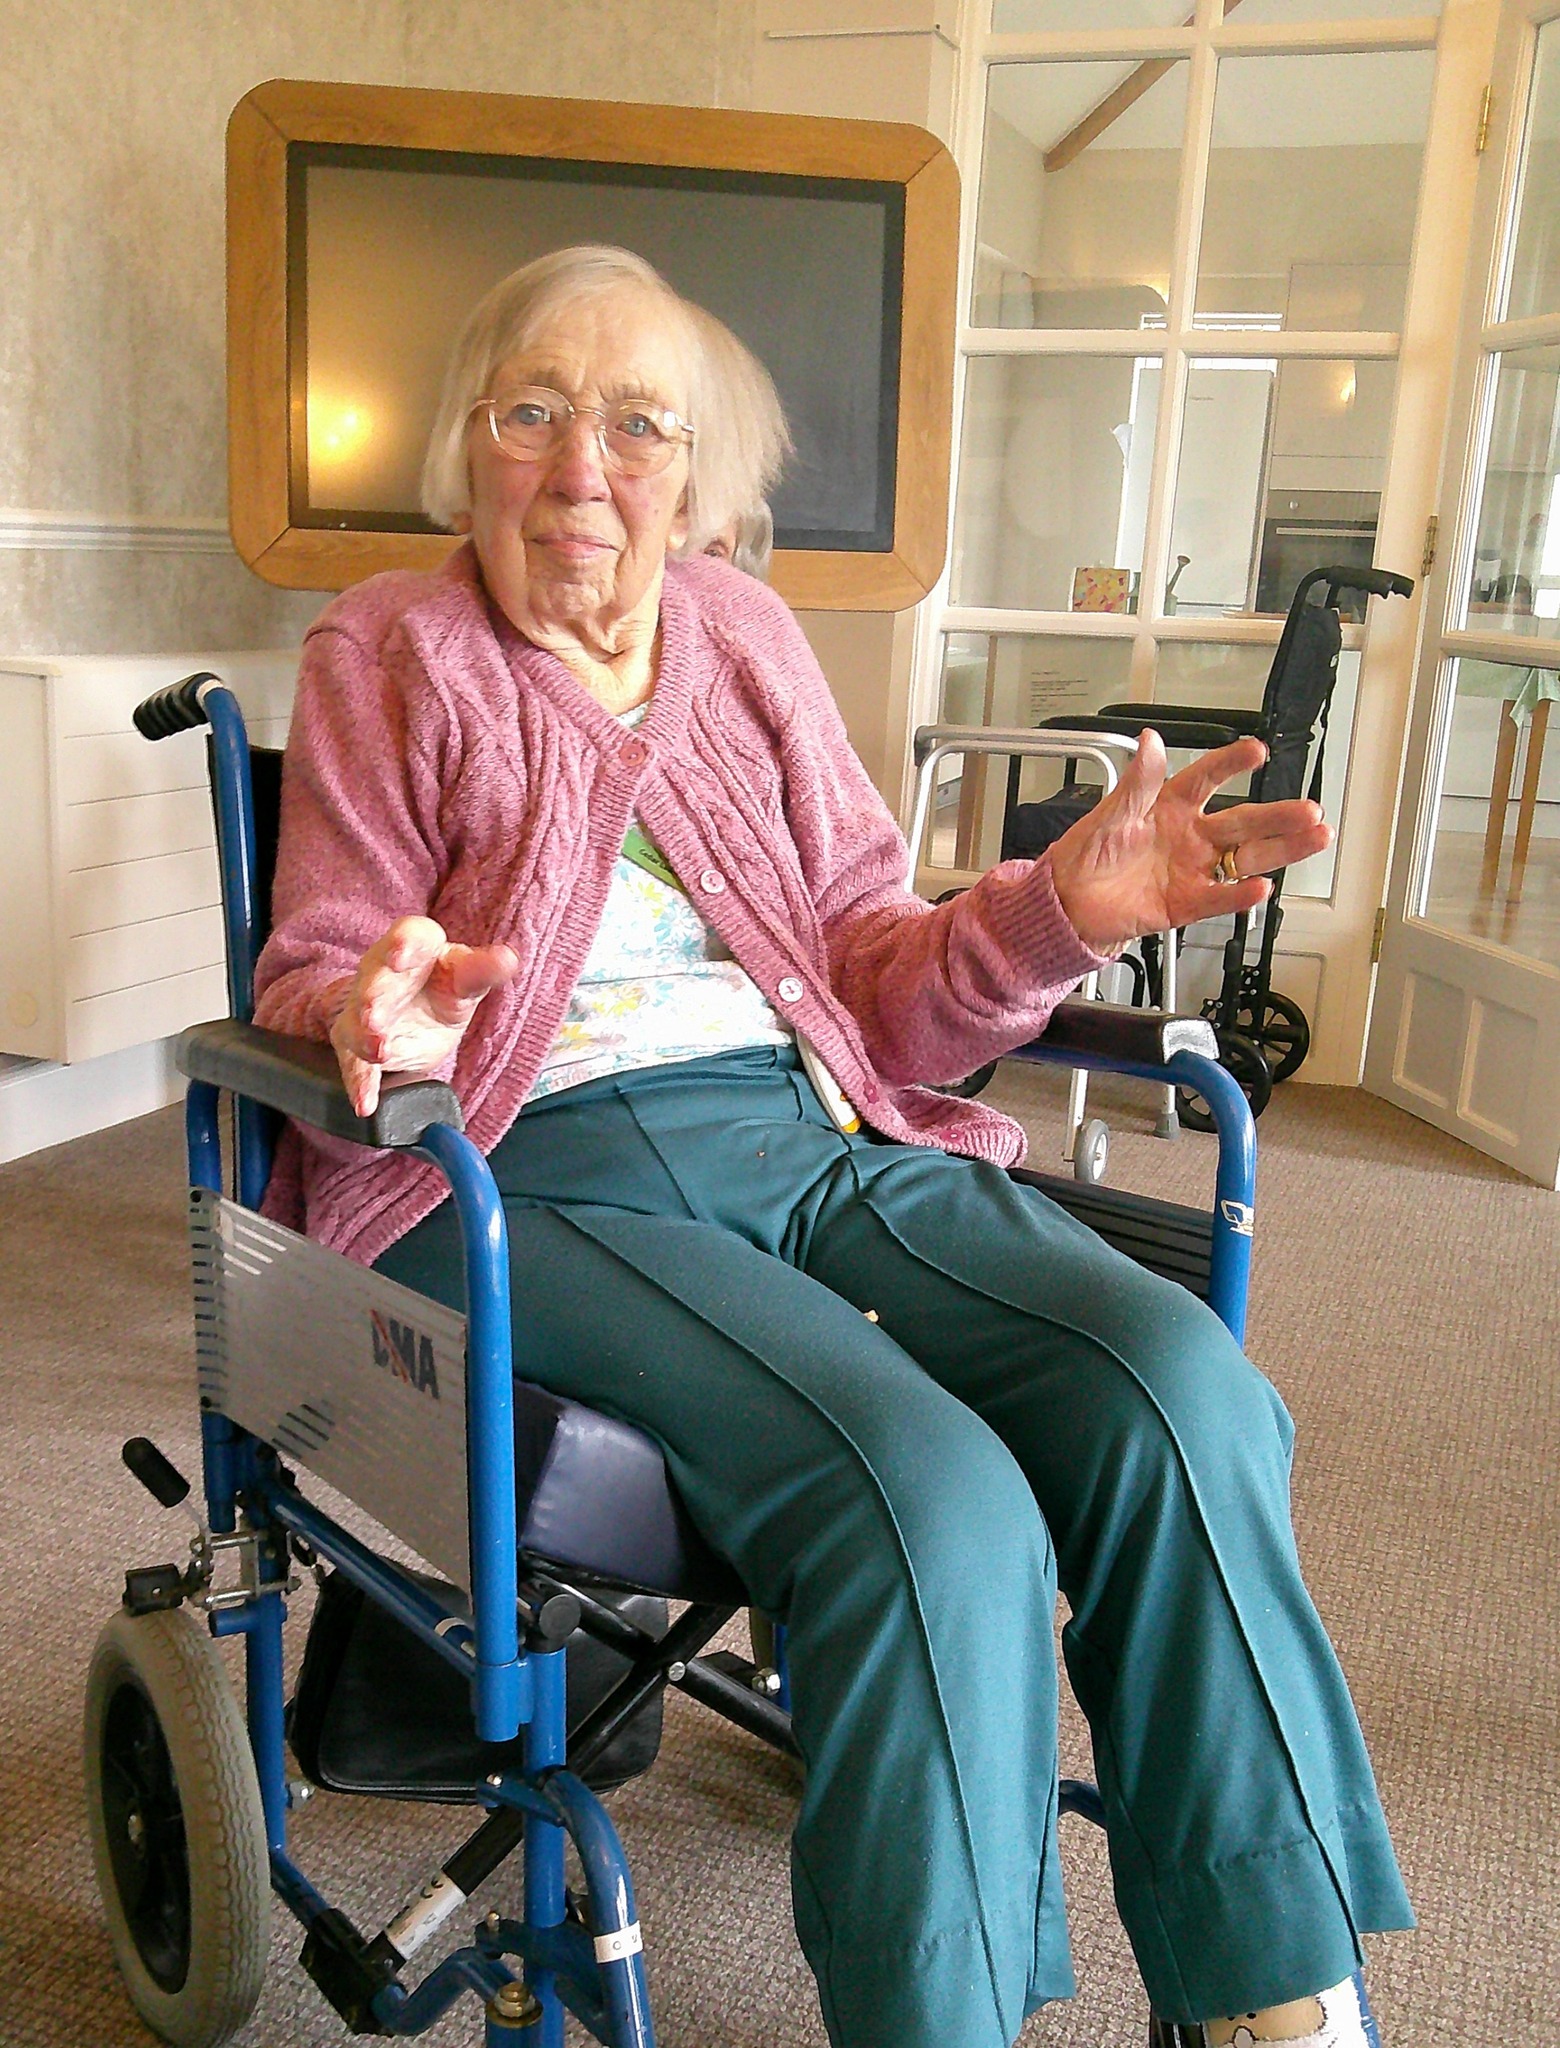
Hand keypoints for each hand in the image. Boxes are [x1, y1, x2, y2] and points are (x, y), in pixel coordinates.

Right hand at [328, 916, 518, 1116]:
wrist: (420, 1014)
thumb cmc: (445, 985)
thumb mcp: (467, 979)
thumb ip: (483, 971)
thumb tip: (509, 959)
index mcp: (417, 948)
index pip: (409, 935)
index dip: (404, 943)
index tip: (401, 956)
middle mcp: (382, 973)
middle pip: (374, 979)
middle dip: (374, 996)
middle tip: (374, 1015)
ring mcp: (365, 1009)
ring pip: (356, 1020)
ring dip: (364, 1036)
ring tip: (376, 1051)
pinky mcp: (358, 1044)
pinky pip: (354, 1064)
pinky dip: (361, 1083)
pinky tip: (366, 1102)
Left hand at [1047, 731, 1332, 956]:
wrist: (1068, 903)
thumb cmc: (1085, 854)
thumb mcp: (1108, 814)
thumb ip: (1136, 783)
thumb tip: (1150, 743)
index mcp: (1170, 806)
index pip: (1207, 778)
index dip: (1231, 764)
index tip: (1256, 751)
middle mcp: (1190, 835)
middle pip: (1243, 822)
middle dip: (1278, 815)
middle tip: (1309, 809)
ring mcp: (1193, 869)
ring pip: (1246, 858)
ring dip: (1280, 849)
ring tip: (1313, 839)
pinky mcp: (1186, 903)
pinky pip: (1219, 897)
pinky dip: (1240, 895)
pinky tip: (1261, 887)